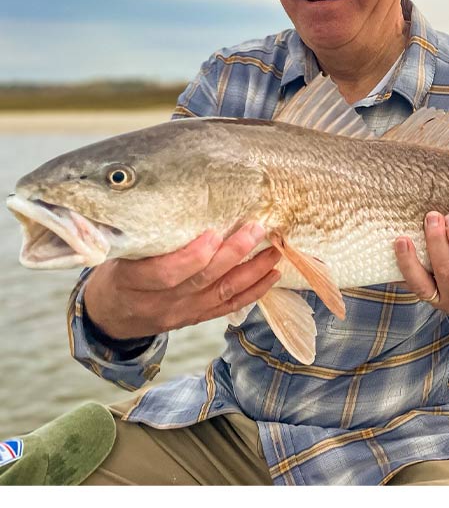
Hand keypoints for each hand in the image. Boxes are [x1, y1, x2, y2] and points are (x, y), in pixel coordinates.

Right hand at [83, 222, 281, 340]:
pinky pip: (228, 307)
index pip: (164, 274)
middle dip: (232, 254)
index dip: (192, 256)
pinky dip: (253, 292)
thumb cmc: (117, 269)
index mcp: (132, 282)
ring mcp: (180, 313)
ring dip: (251, 271)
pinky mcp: (195, 318)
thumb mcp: (118, 252)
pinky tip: (271, 275)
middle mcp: (159, 302)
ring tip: (273, 250)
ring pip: (220, 293)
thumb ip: (142, 233)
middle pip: (200, 280)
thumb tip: (174, 193)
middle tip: (255, 229)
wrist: (111, 314)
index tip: (213, 233)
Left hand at [395, 212, 448, 324]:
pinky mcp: (425, 301)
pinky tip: (391, 257)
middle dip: (437, 242)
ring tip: (403, 240)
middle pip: (446, 270)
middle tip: (432, 218)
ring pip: (422, 284)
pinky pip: (410, 287)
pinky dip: (400, 272)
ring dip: (410, 260)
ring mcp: (440, 302)